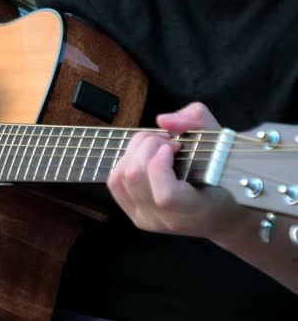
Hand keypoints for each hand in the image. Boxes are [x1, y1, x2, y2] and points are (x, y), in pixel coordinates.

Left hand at [107, 102, 248, 239]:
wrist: (222, 214)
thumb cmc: (225, 177)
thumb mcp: (224, 143)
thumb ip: (198, 122)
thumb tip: (163, 120)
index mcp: (195, 211)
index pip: (165, 195)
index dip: (161, 163)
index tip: (175, 146)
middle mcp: (167, 220)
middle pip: (135, 177)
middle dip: (146, 146)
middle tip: (166, 140)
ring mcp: (147, 219)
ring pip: (121, 178)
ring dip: (134, 151)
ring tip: (156, 146)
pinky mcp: (134, 214)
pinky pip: (115, 183)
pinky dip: (125, 161)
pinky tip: (144, 157)